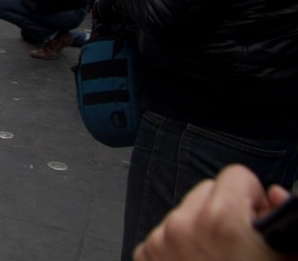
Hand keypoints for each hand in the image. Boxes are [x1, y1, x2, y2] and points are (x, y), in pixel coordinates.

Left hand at [134, 164, 292, 260]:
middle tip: (239, 244)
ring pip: (184, 212)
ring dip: (199, 228)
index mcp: (224, 220)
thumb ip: (282, 220)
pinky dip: (178, 247)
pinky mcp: (144, 255)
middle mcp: (186, 225)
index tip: (256, 219)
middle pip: (207, 190)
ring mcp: (161, 241)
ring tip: (218, 260)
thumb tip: (275, 197)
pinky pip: (164, 234)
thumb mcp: (286, 258)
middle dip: (224, 210)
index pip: (236, 175)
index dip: (253, 198)